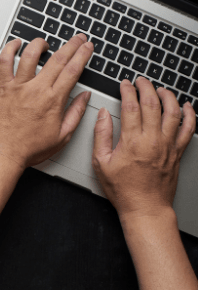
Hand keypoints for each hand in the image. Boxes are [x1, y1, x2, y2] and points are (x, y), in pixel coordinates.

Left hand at [0, 34, 92, 168]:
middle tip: (78, 38)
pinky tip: (16, 44)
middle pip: (57, 59)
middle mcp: (36, 90)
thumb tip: (85, 97)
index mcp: (53, 101)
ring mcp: (17, 87)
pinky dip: (9, 49)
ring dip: (40, 44)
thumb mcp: (61, 136)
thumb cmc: (28, 149)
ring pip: (30, 55)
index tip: (87, 47)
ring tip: (46, 42)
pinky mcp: (1, 88)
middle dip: (71, 45)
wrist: (1, 153)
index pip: (73, 70)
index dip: (83, 55)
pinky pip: (4, 62)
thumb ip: (75, 113)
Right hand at [92, 77, 195, 218]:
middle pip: (152, 103)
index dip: (127, 91)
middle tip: (141, 81)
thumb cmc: (123, 189)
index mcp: (131, 141)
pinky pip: (188, 128)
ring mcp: (168, 145)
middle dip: (146, 87)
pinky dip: (190, 114)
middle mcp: (152, 140)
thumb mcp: (100, 162)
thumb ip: (101, 135)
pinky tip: (187, 106)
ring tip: (161, 89)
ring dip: (167, 96)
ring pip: (173, 111)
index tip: (124, 84)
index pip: (131, 106)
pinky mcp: (177, 152)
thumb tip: (103, 115)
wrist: (145, 208)